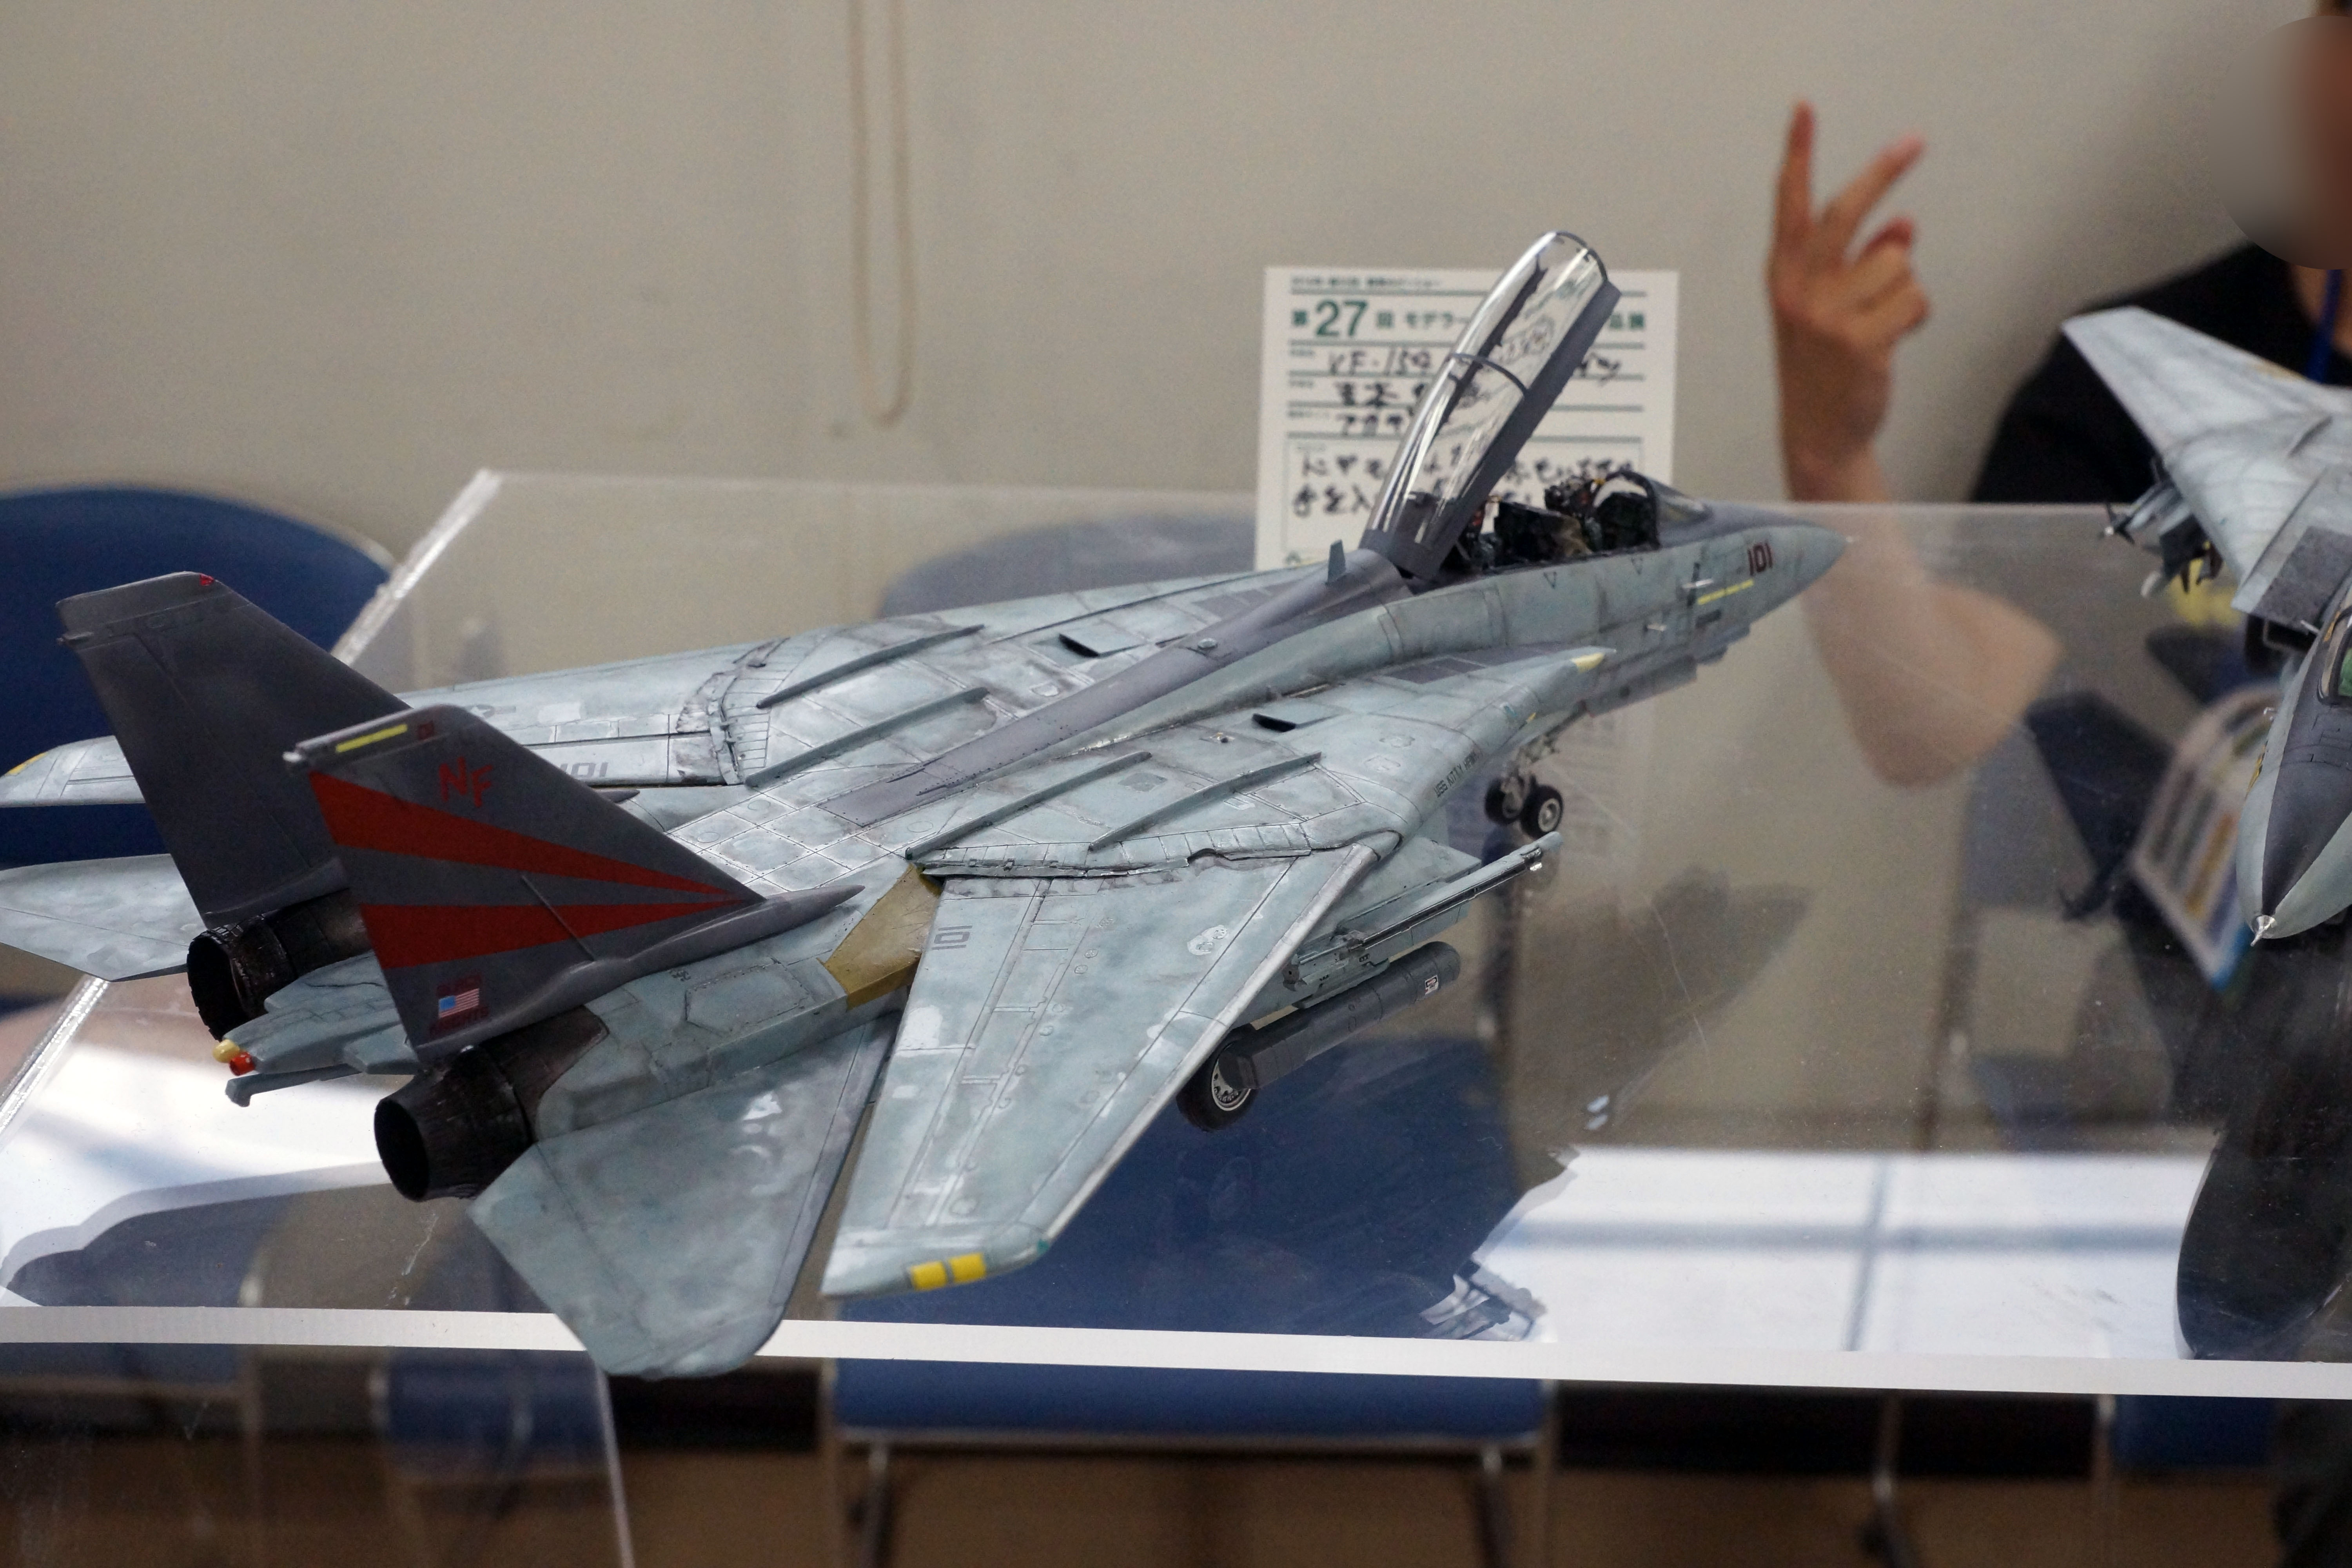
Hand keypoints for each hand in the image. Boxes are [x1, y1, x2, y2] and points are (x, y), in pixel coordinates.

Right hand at [1769, 103, 1930, 501]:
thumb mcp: (1832, 308)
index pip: (1791, 205)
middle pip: (1845, 212)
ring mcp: (1828, 316)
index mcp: (1784, 277)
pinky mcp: (1861, 340)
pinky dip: (1915, 316)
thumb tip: (1905, 226)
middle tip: (1914, 142)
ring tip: (1882, 323)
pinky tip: (1892, 341)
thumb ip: (1862, 263)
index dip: (1798, 155)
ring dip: (1903, 289)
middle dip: (1882, 173)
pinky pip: (1914, 297)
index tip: (1805, 110)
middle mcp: (1799, 291)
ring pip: (1896, 262)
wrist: (1820, 434)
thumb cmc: (1827, 367)